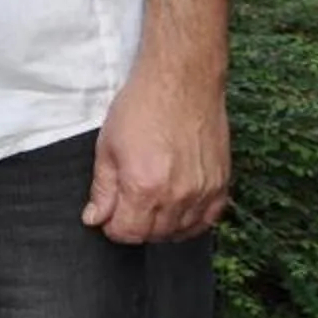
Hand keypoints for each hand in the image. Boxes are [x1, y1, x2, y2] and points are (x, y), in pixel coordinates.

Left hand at [83, 60, 229, 243]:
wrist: (181, 81)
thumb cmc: (142, 107)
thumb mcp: (108, 146)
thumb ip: (102, 188)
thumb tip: (95, 218)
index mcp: (144, 187)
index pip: (127, 233)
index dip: (112, 227)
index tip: (108, 216)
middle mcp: (177, 196)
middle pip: (153, 235)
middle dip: (134, 226)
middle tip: (126, 206)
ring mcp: (203, 192)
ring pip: (180, 232)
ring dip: (161, 226)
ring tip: (149, 204)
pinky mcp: (222, 184)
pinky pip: (207, 220)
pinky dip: (190, 221)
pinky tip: (177, 208)